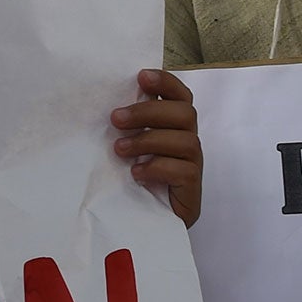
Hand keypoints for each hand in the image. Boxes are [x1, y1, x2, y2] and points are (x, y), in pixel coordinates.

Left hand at [112, 68, 201, 227]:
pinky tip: (137, 174)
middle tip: (115, 119)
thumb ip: (129, 127)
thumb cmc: (135, 180)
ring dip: (148, 140)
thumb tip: (109, 105)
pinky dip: (157, 168)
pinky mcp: (192, 188)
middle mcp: (188, 142)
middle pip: (184, 114)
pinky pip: (183, 170)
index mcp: (174, 128)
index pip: (182, 97)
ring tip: (120, 150)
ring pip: (185, 140)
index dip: (166, 83)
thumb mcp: (129, 149)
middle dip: (148, 112)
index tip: (141, 76)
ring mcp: (193, 165)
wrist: (148, 224)